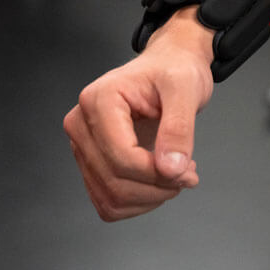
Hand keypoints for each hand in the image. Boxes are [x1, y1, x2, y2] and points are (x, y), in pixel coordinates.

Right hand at [64, 7, 215, 220]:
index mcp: (98, 100)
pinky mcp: (90, 163)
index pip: (121, 157)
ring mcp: (82, 145)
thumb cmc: (173, 70)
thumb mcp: (186, 89)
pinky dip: (138, 202)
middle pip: (114, 181)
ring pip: (109, 198)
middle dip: (157, 187)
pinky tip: (157, 181)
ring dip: (149, 198)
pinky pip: (108, 201)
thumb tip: (171, 169)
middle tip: (187, 172)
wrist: (168, 67)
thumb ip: (178, 129)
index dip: (157, 173)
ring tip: (174, 174)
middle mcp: (81, 123)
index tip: (188, 169)